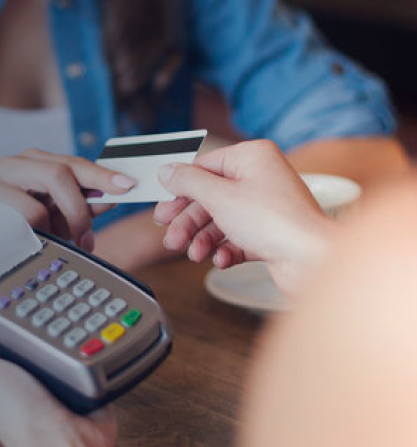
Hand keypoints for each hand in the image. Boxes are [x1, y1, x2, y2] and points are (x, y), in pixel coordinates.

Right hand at [0, 149, 133, 251]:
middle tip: (86, 238)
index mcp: (30, 160)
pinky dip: (22, 241)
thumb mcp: (59, 215)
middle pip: (55, 175)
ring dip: (48, 231)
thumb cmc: (23, 225)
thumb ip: (85, 203)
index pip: (71, 163)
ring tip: (45, 242)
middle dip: (78, 210)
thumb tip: (113, 194)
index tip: (125, 187)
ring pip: (32, 208)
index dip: (101, 175)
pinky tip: (22, 246)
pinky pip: (6, 230)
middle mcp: (7, 166)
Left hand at [0, 315, 118, 446]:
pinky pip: (87, 356)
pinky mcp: (80, 383)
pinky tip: (88, 340)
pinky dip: (90, 347)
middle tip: (42, 295)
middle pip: (27, 334)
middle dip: (37, 315)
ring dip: (67, 330)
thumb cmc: (19, 420)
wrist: (64, 443)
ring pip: (59, 341)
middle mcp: (23, 377)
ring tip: (67, 315)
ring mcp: (53, 381)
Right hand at [153, 140, 335, 291]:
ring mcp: (266, 206)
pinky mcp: (270, 233)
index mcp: (252, 157)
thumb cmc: (273, 222)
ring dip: (203, 239)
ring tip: (194, 254)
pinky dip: (225, 249)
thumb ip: (188, 182)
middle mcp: (261, 178)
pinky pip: (237, 238)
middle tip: (172, 238)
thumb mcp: (219, 196)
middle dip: (189, 222)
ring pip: (221, 220)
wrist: (312, 260)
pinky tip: (220, 259)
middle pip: (210, 197)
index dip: (181, 190)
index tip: (164, 209)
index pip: (204, 167)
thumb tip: (167, 170)